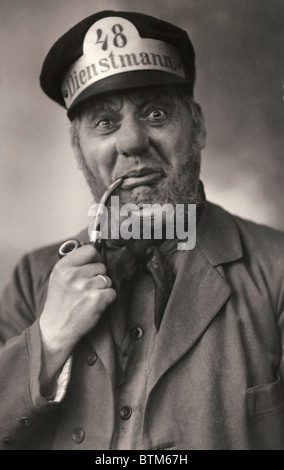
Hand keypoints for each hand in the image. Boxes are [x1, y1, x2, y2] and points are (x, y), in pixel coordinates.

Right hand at [39, 244, 115, 389]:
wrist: (56, 329)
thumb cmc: (59, 303)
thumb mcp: (58, 278)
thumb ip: (74, 264)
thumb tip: (96, 251)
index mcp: (63, 266)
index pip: (90, 250)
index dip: (95, 258)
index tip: (92, 266)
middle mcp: (73, 274)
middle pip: (101, 266)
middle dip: (98, 277)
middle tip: (86, 289)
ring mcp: (85, 287)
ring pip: (108, 280)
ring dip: (103, 289)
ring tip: (89, 298)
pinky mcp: (96, 300)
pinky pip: (112, 293)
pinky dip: (107, 300)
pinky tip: (95, 305)